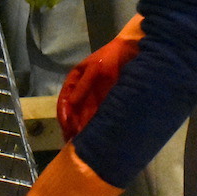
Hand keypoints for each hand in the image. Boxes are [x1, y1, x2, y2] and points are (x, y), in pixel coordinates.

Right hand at [58, 14, 144, 140]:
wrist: (132, 53)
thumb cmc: (111, 57)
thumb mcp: (95, 68)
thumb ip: (83, 85)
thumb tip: (71, 104)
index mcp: (74, 80)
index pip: (64, 100)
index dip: (64, 113)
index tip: (66, 126)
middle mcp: (81, 91)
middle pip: (72, 111)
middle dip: (71, 125)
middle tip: (73, 140)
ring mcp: (93, 97)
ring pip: (83, 116)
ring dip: (81, 128)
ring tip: (82, 142)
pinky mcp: (105, 102)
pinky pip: (96, 116)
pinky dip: (93, 126)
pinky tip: (94, 135)